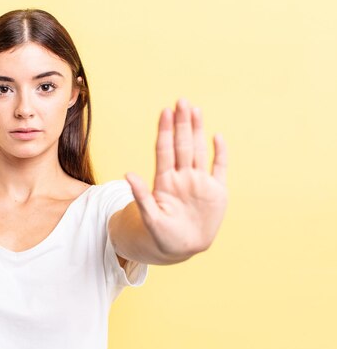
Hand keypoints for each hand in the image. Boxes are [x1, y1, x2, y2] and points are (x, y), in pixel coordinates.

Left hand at [125, 99, 226, 259]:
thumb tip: (127, 175)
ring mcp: (199, 182)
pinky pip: (219, 168)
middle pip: (181, 145)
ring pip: (198, 151)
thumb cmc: (162, 234)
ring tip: (195, 110)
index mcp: (165, 182)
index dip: (165, 131)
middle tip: (181, 101)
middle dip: (182, 124)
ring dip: (197, 131)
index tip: (165, 112)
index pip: (164, 150)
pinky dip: (219, 153)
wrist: (183, 247)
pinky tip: (217, 137)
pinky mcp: (216, 191)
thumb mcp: (150, 217)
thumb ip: (141, 196)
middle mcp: (182, 177)